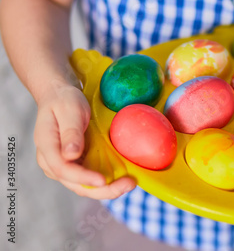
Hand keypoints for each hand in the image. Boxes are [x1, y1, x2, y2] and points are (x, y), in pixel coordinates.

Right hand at [34, 80, 135, 198]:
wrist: (61, 98)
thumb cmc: (64, 101)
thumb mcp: (69, 110)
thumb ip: (71, 132)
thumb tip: (71, 155)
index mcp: (47, 149)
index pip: (63, 169)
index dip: (84, 178)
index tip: (102, 180)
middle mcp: (53, 163)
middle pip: (76, 184)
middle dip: (103, 190)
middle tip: (128, 185)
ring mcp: (65, 166)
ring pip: (85, 186)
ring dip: (108, 189)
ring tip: (130, 183)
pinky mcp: (77, 165)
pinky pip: (91, 178)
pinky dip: (108, 181)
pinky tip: (124, 178)